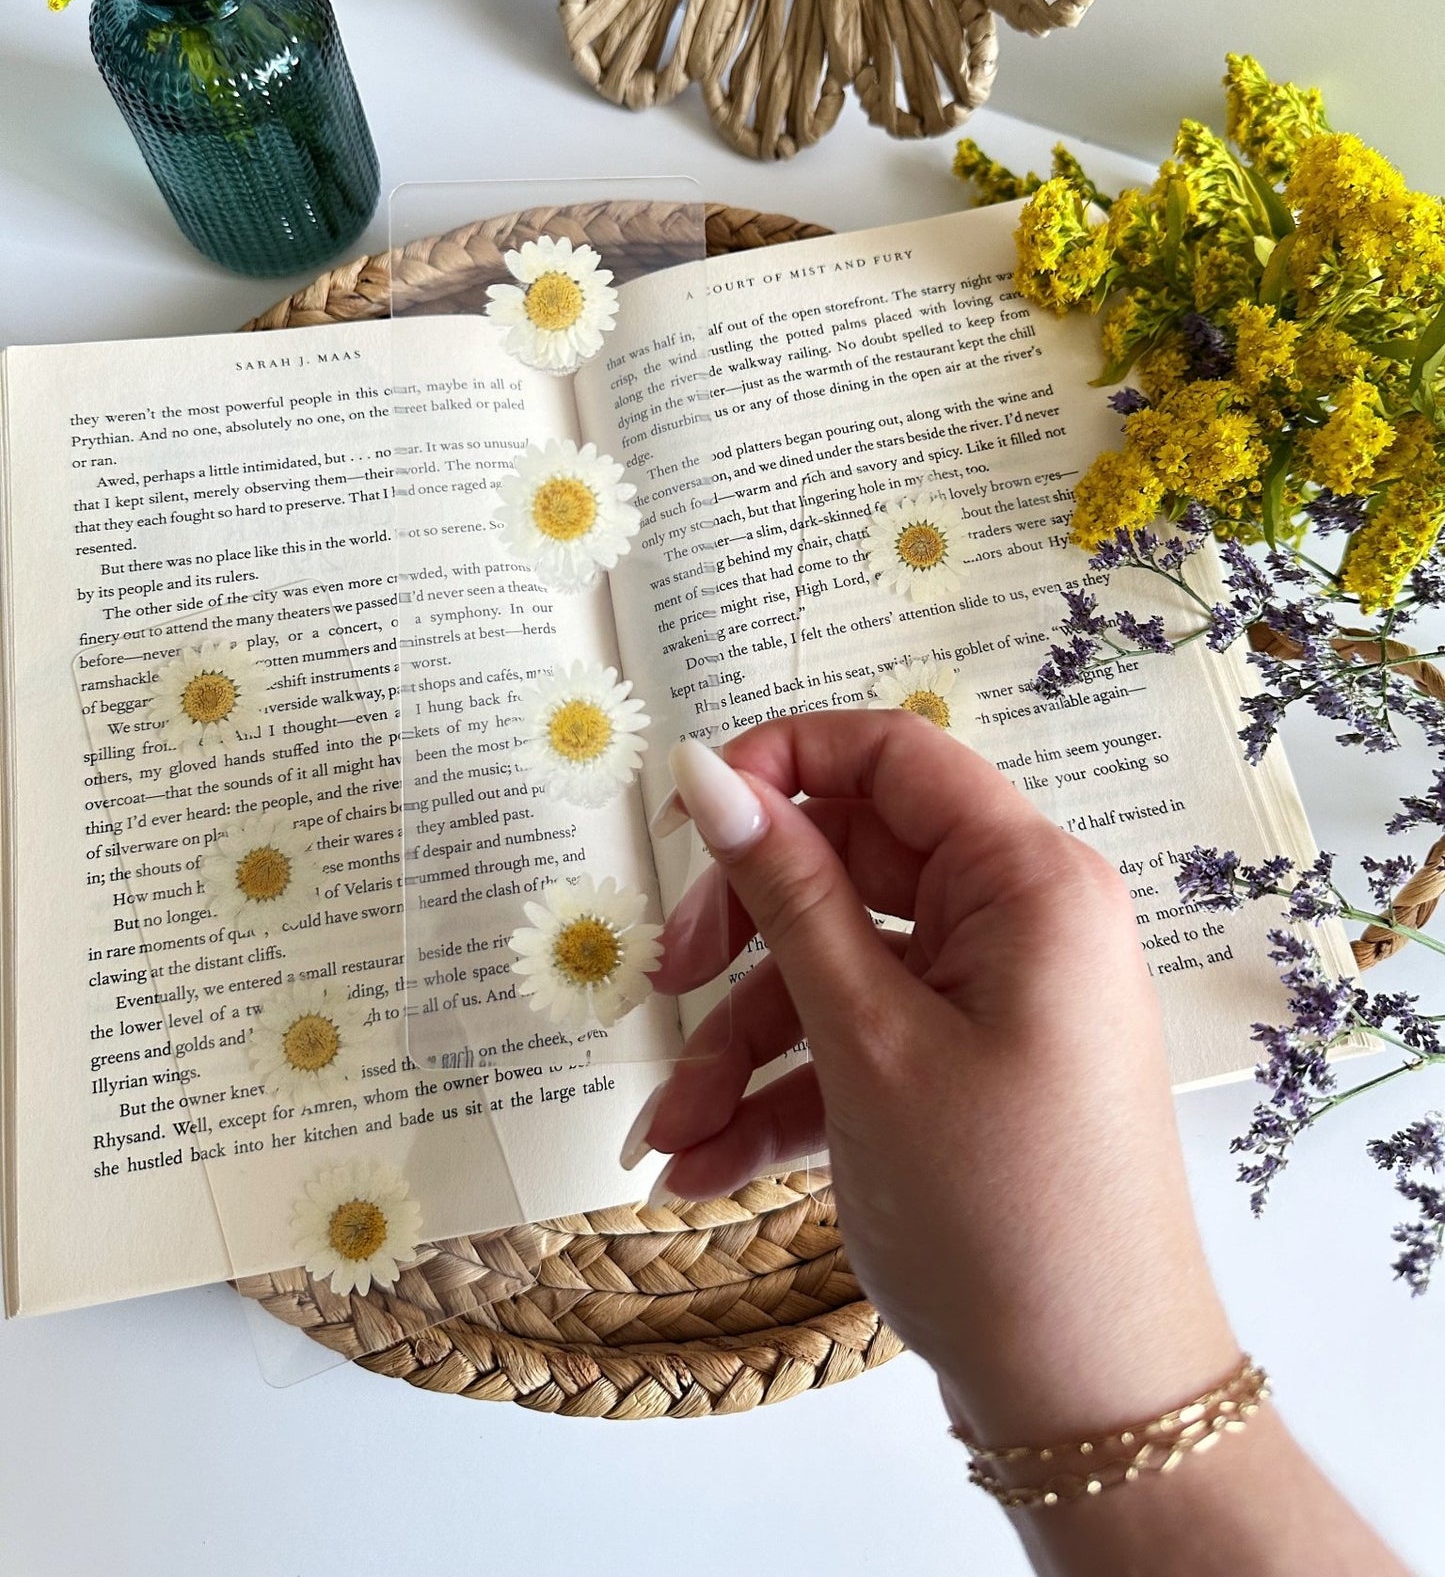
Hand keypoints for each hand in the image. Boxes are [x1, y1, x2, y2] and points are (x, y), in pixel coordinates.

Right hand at [632, 710, 1239, 1443]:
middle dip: (739, 937)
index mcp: (1027, 879)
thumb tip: (703, 769)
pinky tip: (703, 1167)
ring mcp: (995, 998)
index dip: (779, 765)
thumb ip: (785, 896)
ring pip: (838, 970)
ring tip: (668, 1137)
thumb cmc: (997, 1207)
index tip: (681, 818)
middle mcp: (1020, 919)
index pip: (891, 753)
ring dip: (740, 1046)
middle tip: (662, 983)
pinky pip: (861, 1043)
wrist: (1092, 1401)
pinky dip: (784, 1095)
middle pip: (848, 868)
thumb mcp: (869, 1042)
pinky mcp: (970, 1069)